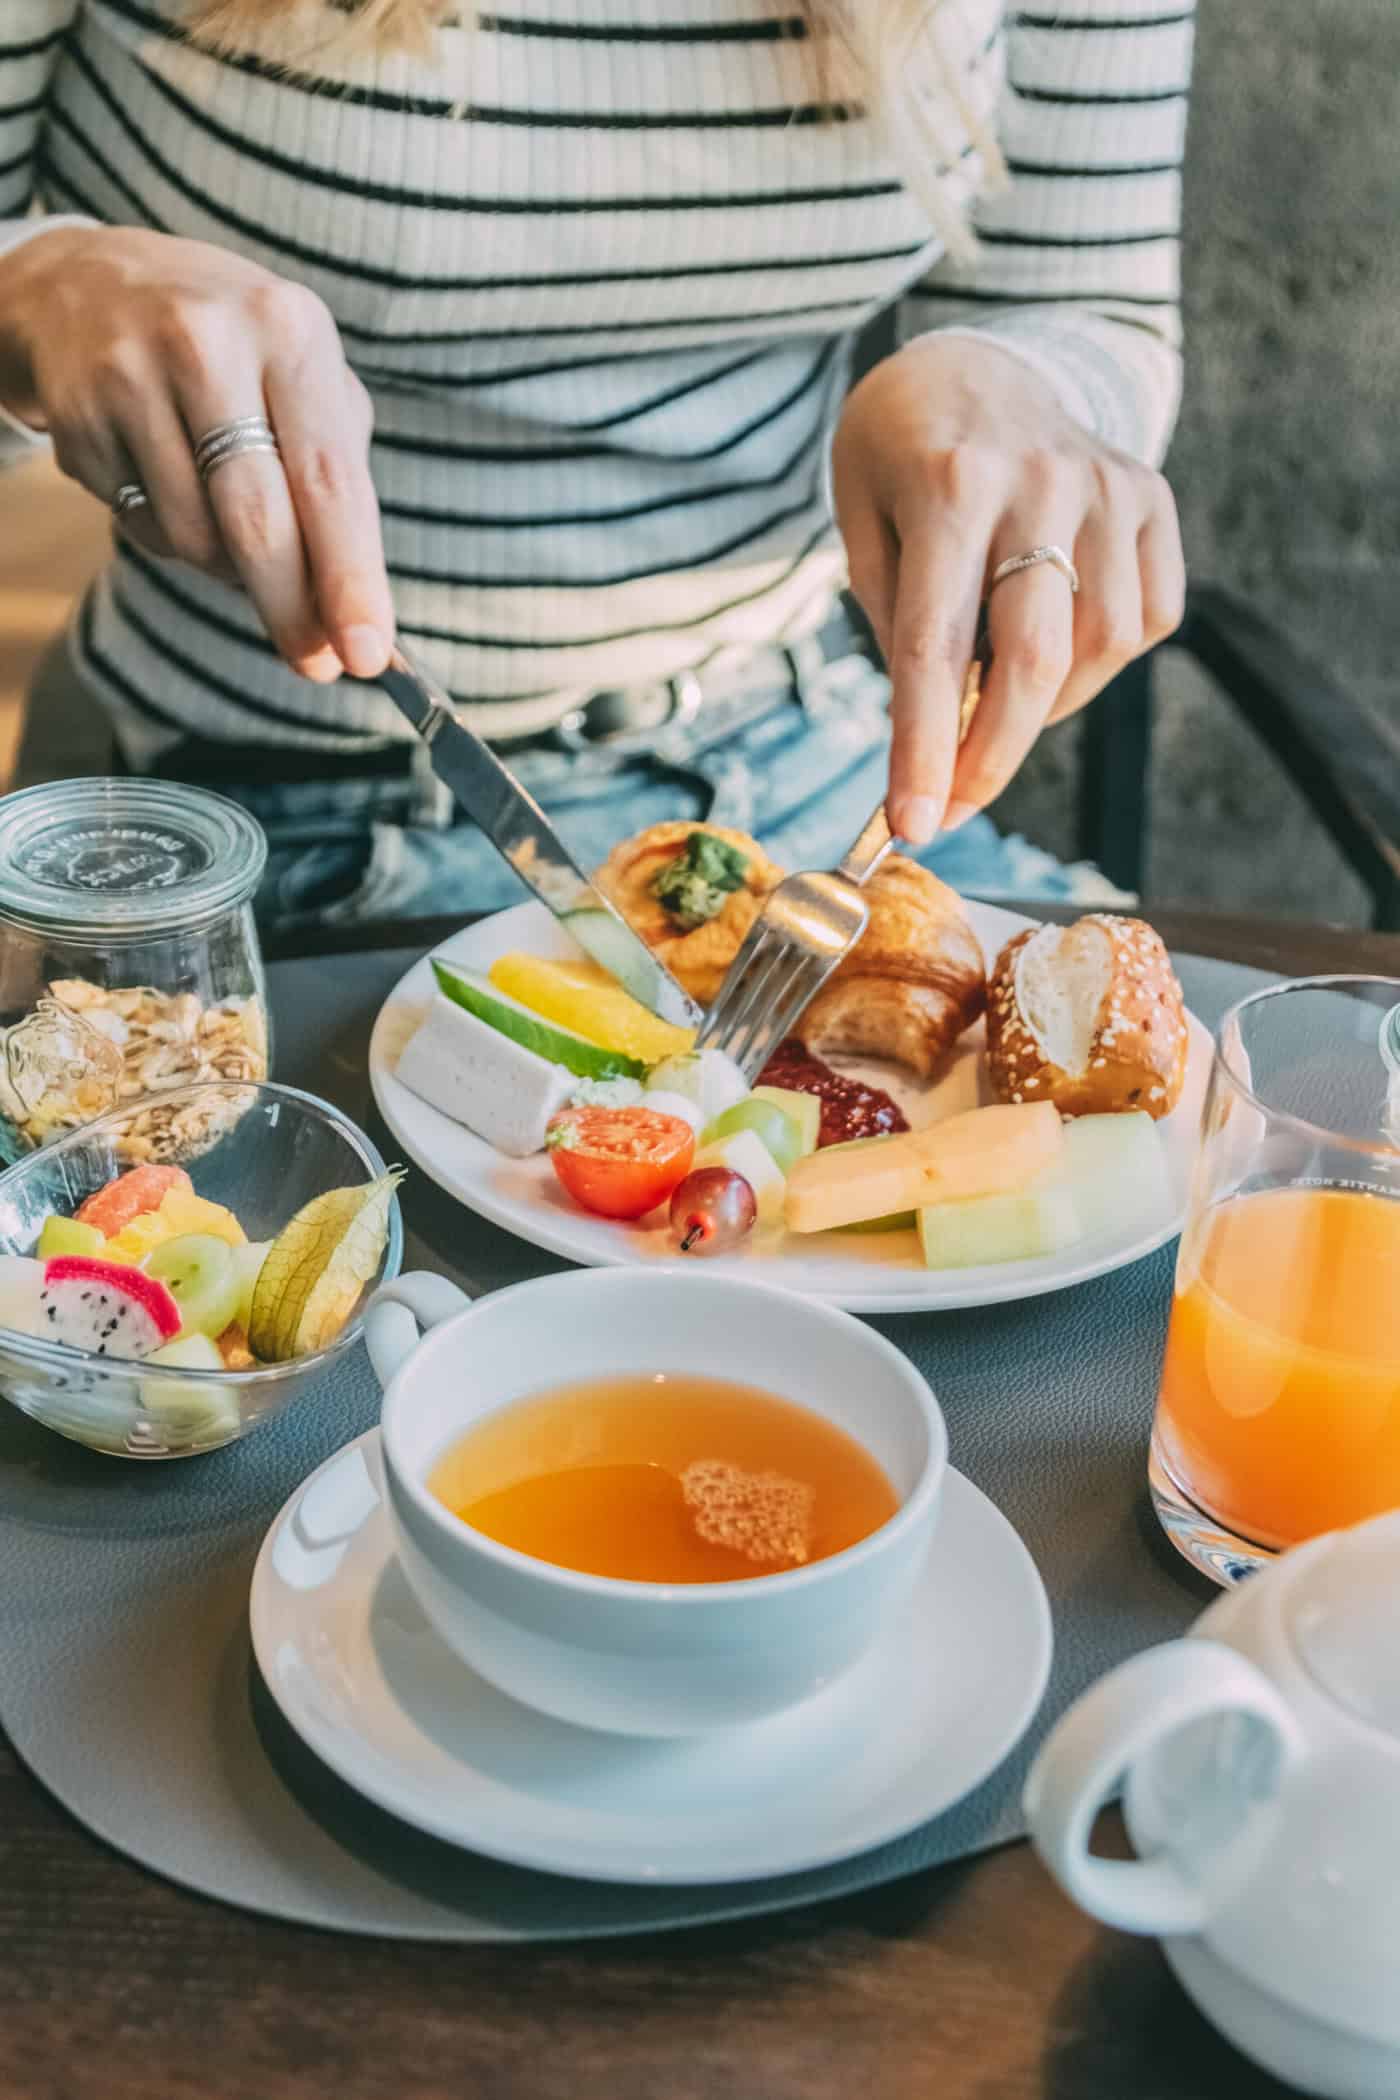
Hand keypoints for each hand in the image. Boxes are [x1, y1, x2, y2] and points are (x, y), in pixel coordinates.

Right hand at [0, 226, 393, 681]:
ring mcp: (131, 376)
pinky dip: (171, 535)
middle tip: (316, 663)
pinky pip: (142, 524)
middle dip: (291, 607)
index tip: (366, 651)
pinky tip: (171, 485)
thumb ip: (336, 477)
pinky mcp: (79, 415)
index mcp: (288, 329)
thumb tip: (354, 607)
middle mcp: (208, 344)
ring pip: (195, 537)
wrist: (87, 281)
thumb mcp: (300, 373)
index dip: (349, 576)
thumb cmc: (231, 348)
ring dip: (226, 565)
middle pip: (257, 520)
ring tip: (229, 520)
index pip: (328, 479)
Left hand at [832, 334, 1184, 845]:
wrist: (975, 360)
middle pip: (1033, 661)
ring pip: (1098, 650)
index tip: (912, 826)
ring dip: (1046, 708)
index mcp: (949, 486)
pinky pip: (1147, 620)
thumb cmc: (902, 457)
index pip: (934, 647)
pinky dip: (1100, 663)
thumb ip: (898, 622)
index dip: (923, 750)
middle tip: (954, 806)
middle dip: (990, 757)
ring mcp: (1108, 487)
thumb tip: (941, 733)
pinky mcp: (1152, 498)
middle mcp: (1040, 482)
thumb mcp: (864, 523)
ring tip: (999, 696)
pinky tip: (1055, 644)